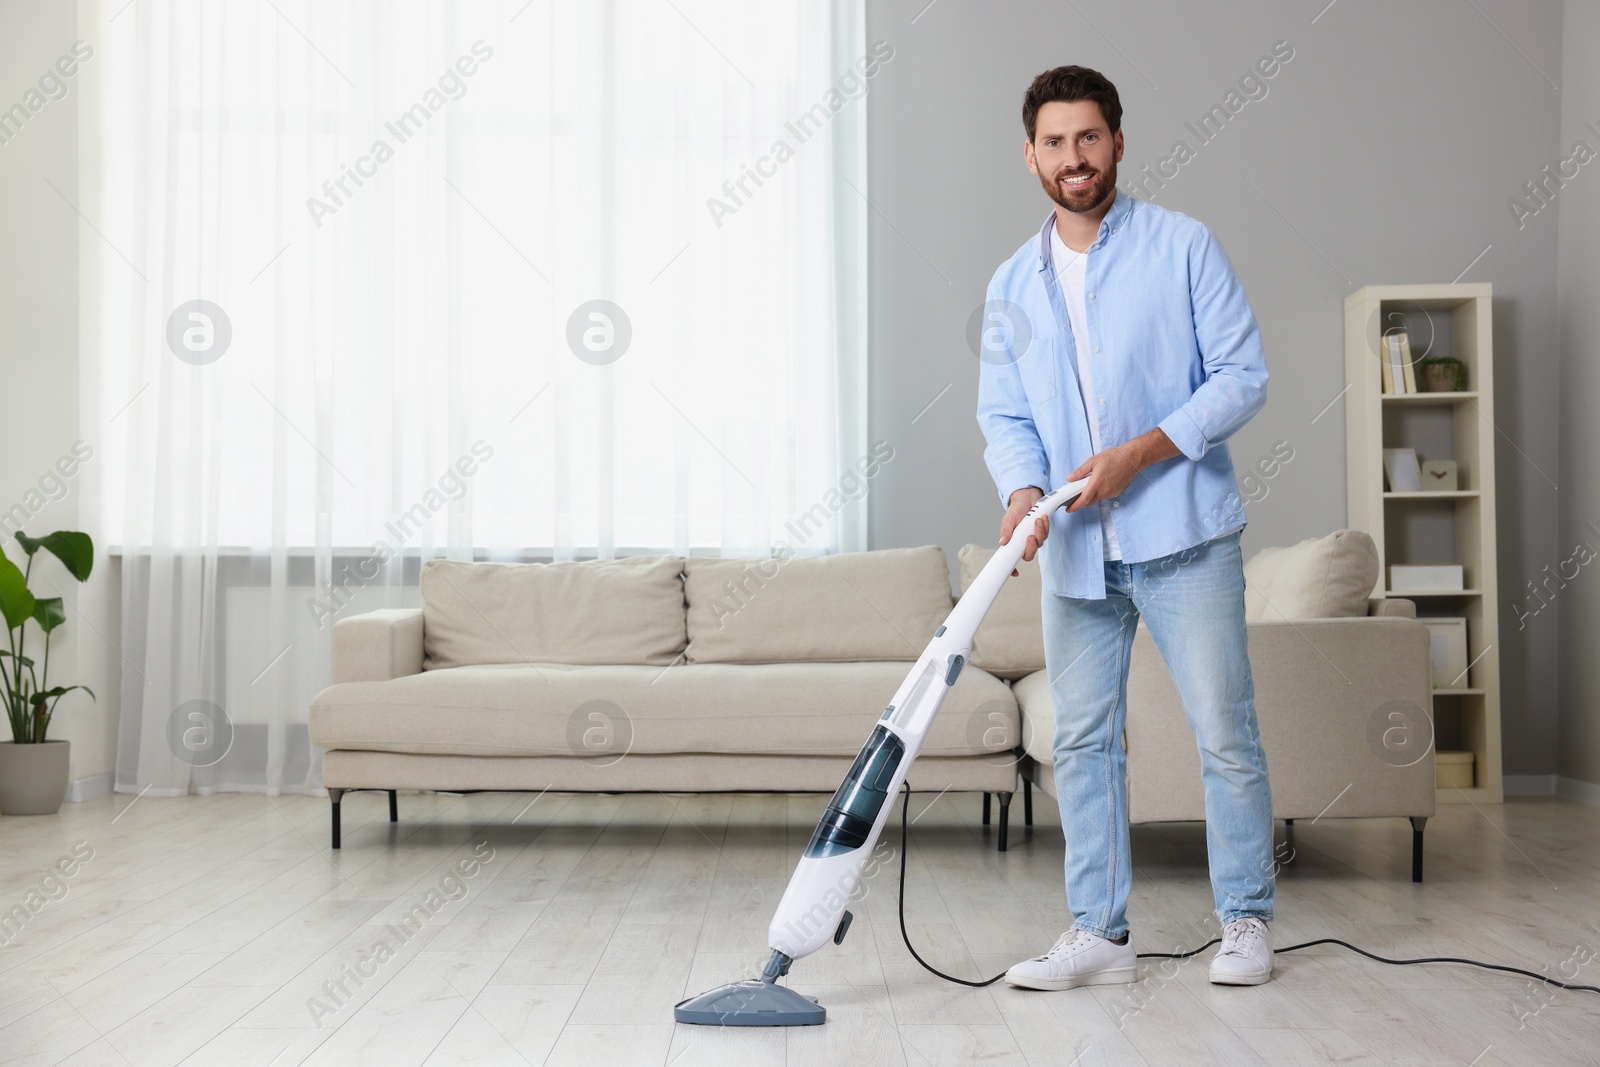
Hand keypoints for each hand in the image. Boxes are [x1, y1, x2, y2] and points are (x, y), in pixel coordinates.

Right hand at [999, 486, 1046, 575]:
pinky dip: (1045, 525)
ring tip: (1037, 520)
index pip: (1012, 559)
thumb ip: (1006, 531)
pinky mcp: (1043, 531)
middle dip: (1032, 546)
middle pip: (1029, 554)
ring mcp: (1034, 537)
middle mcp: (1023, 542)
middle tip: (1030, 536)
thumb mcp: (1008, 519)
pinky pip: (1047, 534)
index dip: (1013, 568)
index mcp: (1013, 542)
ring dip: (1040, 532)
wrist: (1027, 497)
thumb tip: (1002, 543)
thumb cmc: (1016, 509)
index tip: (1015, 573)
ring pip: (1040, 543)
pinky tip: (1042, 517)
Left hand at [1065, 428, 1179, 510]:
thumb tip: (1070, 478)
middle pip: (1089, 502)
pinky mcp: (1117, 492)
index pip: (1083, 500)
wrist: (1132, 458)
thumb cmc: (1114, 457)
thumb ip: (1080, 471)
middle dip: (1081, 501)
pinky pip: (1106, 495)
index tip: (1068, 509)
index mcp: (1097, 483)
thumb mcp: (1093, 461)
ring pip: (1098, 498)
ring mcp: (1112, 493)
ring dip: (1092, 494)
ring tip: (1092, 482)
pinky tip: (1102, 481)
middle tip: (1076, 496)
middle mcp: (1104, 491)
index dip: (1074, 506)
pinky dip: (1101, 491)